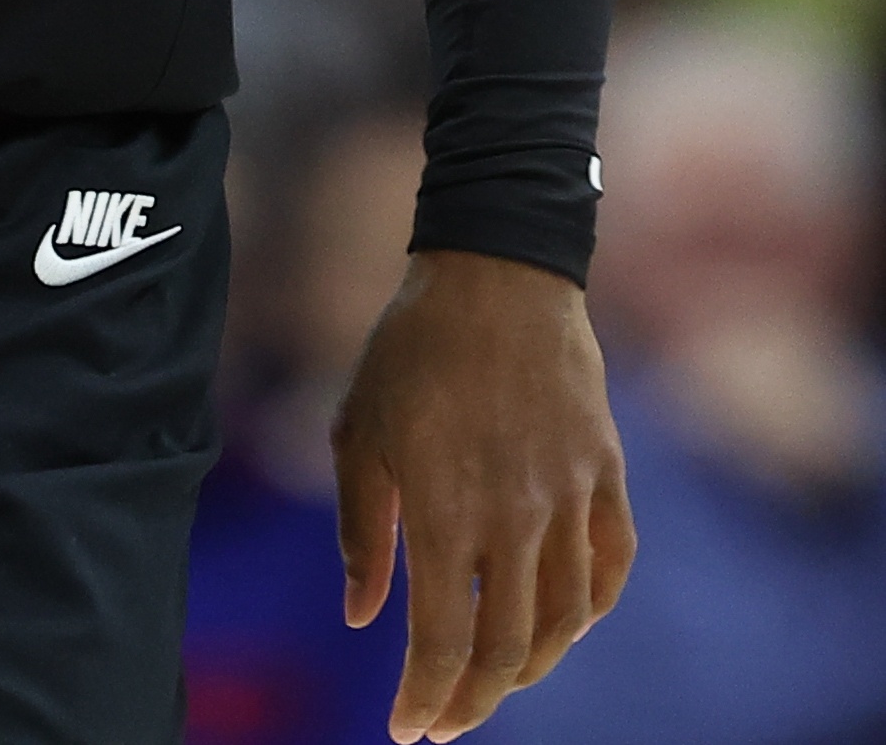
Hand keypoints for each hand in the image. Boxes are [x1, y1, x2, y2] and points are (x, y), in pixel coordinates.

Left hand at [333, 249, 633, 741]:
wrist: (494, 270)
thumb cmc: (409, 349)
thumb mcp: (359, 432)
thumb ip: (360, 532)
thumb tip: (361, 618)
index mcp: (444, 508)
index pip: (442, 642)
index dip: (425, 698)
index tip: (407, 731)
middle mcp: (514, 515)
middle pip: (507, 649)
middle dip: (473, 701)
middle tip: (444, 722)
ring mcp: (569, 496)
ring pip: (565, 620)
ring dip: (531, 667)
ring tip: (496, 681)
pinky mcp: (606, 472)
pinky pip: (610, 566)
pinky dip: (589, 610)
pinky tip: (563, 623)